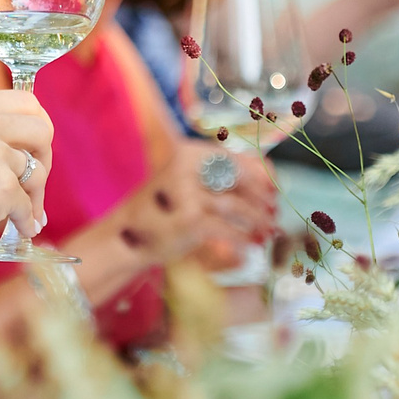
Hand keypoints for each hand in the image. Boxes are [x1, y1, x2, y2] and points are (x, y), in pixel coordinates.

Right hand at [0, 89, 52, 273]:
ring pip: (36, 171)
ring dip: (33, 196)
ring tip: (22, 215)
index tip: (33, 149)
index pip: (23, 101)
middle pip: (41, 127)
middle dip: (45, 157)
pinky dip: (26, 221)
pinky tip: (19, 229)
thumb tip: (23, 146)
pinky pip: (28, 205)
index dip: (35, 127)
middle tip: (36, 181)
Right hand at [114, 141, 278, 269]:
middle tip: (273, 212)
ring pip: (237, 206)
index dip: (259, 174)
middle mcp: (187, 167)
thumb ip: (218, 178)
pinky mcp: (190, 221)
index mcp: (187, 152)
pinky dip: (244, 238)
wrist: (125, 240)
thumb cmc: (160, 212)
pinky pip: (228, 229)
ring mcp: (188, 194)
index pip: (234, 158)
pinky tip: (251, 245)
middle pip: (239, 179)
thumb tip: (267, 176)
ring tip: (267, 230)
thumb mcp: (186, 185)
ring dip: (257, 220)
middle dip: (260, 197)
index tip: (274, 189)